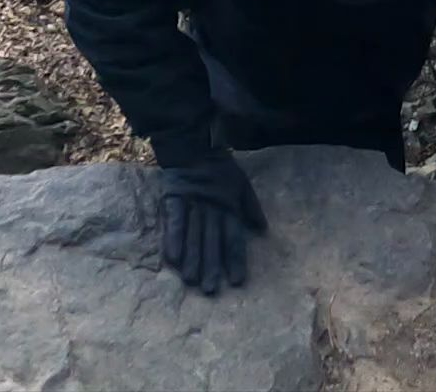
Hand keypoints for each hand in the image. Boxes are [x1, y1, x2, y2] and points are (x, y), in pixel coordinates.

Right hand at [159, 153, 267, 294]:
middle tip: (210, 290)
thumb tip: (262, 230)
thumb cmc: (222, 169)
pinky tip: (173, 259)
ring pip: (194, 236)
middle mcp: (213, 210)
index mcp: (230, 207)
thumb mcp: (242, 185)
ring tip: (191, 281)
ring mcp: (193, 205)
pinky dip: (173, 240)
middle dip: (212, 266)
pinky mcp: (174, 200)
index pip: (234, 238)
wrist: (195, 146)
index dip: (235, 259)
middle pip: (212, 242)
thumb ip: (251, 208)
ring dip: (193, 259)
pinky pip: (174, 222)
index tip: (236, 281)